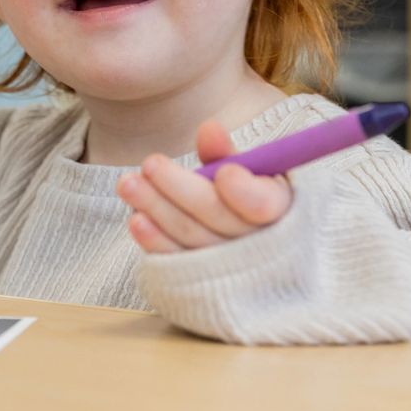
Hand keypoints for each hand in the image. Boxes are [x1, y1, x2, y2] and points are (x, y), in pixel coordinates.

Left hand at [117, 120, 291, 252]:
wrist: (248, 243)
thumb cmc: (247, 195)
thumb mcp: (246, 172)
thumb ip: (225, 153)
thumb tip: (208, 129)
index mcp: (282, 209)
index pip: (267, 206)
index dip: (246, 193)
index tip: (224, 173)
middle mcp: (261, 243)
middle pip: (219, 218)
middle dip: (180, 189)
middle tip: (150, 163)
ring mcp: (231, 267)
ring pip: (193, 238)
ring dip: (157, 209)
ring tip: (127, 183)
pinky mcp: (203, 281)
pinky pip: (177, 261)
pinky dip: (155, 241)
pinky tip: (135, 219)